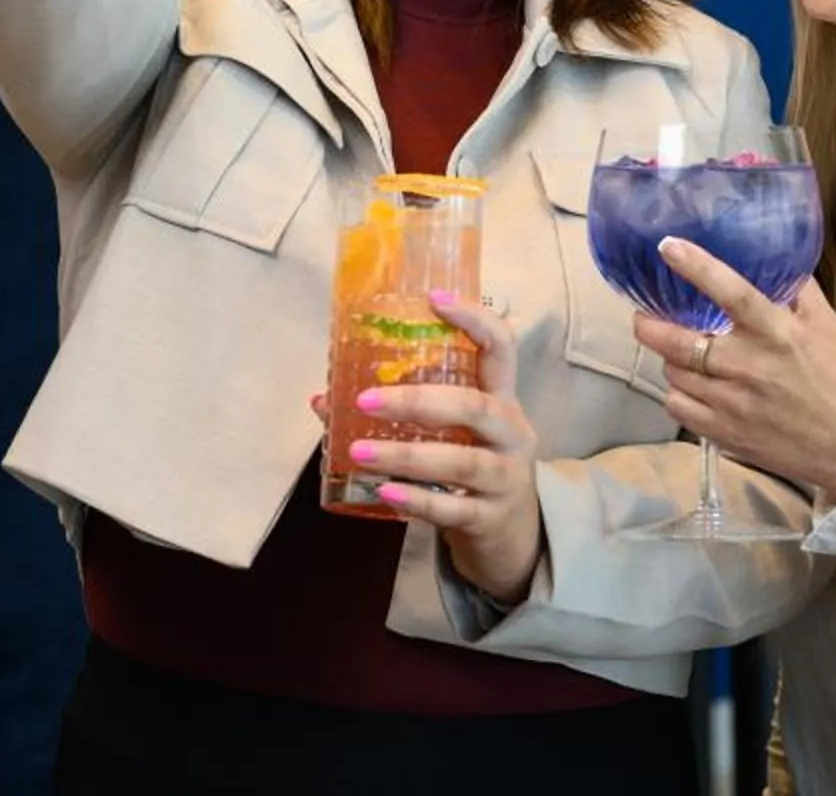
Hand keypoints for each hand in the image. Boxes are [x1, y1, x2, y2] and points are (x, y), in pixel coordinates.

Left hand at [312, 291, 544, 606]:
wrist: (512, 536)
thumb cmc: (472, 465)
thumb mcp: (452, 434)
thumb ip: (403, 413)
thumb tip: (324, 398)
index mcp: (502, 399)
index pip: (501, 347)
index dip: (475, 319)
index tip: (434, 299)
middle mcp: (511, 433)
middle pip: (474, 406)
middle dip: (418, 400)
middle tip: (366, 400)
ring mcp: (506, 478)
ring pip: (461, 462)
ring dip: (405, 455)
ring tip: (359, 451)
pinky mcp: (491, 518)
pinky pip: (452, 508)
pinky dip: (416, 500)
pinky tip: (384, 492)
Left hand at [634, 239, 835, 502]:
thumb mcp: (827, 325)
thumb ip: (796, 289)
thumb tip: (770, 256)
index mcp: (777, 333)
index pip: (731, 292)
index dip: (696, 267)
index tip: (667, 246)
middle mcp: (749, 367)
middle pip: (680, 342)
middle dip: (650, 325)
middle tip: (643, 315)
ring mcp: (733, 404)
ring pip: (675, 374)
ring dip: (669, 359)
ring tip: (678, 351)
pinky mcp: (725, 434)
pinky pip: (679, 407)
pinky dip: (677, 393)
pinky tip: (689, 386)